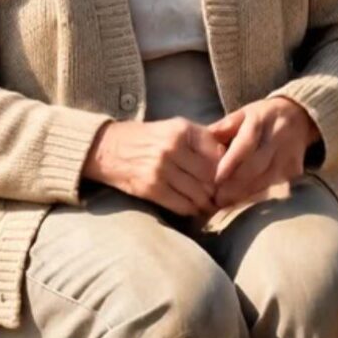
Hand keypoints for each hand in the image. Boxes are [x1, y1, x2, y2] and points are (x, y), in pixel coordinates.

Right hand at [82, 118, 226, 216]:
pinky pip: (181, 205)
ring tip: (210, 204)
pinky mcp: (151, 189)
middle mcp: (172, 148)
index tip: (229, 177)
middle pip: (210, 176)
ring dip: (206, 202)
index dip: (227, 168)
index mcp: (182, 130)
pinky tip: (194, 209)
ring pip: (198, 193)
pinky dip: (192, 210)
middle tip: (223, 195)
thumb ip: (201, 138)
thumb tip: (230, 155)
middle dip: (218, 189)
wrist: (108, 148)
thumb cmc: (147, 137)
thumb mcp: (174, 127)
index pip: (217, 154)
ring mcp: (161, 169)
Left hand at [207, 97, 320, 208]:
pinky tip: (244, 205)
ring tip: (225, 204)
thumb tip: (200, 142)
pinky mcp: (296, 169)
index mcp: (260, 120)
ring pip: (266, 180)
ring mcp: (289, 155)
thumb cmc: (262, 117)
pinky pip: (275, 187)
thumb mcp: (242, 114)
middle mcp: (277, 137)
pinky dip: (258, 197)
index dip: (231, 163)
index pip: (245, 144)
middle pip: (255, 166)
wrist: (299, 116)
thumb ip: (222, 128)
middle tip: (216, 199)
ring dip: (245, 194)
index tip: (216, 179)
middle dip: (235, 185)